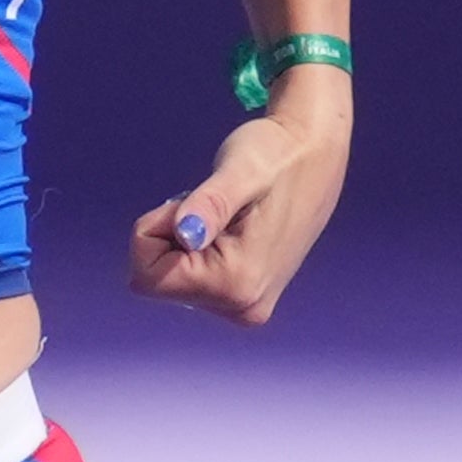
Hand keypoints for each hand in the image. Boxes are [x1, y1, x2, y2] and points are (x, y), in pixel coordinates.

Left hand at [128, 84, 344, 327]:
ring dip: (185, 243)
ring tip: (229, 217)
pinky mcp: (244, 299)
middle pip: (159, 281)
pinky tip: (233, 229)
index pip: (147, 276)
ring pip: (172, 280)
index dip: (157, 230)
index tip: (194, 204)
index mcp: (237, 284)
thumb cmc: (276, 154)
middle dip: (171, 238)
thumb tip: (185, 233)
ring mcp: (245, 307)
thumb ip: (211, 204)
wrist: (315, 156)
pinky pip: (191, 279)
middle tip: (214, 208)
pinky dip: (198, 250)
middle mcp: (242, 307)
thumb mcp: (241, 169)